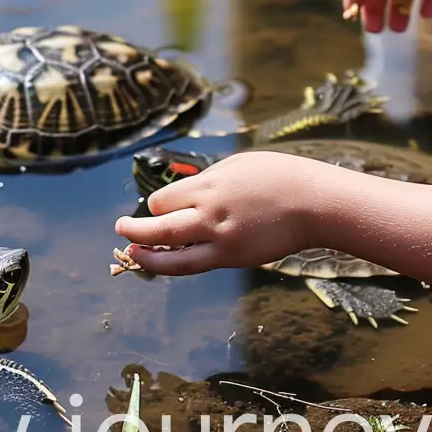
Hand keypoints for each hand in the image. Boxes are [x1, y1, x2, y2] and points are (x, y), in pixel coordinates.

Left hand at [114, 150, 322, 274]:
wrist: (312, 203)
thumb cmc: (274, 177)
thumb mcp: (233, 167)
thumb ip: (205, 183)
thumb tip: (184, 194)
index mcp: (208, 189)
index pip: (163, 202)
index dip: (155, 205)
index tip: (155, 206)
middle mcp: (210, 217)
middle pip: (161, 230)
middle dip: (136, 230)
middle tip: (119, 228)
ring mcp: (224, 243)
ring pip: (176, 259)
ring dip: (150, 258)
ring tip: (133, 255)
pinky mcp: (236, 259)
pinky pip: (199, 264)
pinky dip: (179, 263)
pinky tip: (169, 261)